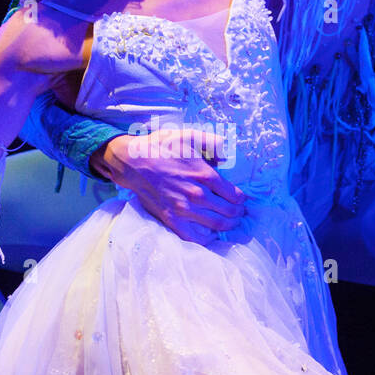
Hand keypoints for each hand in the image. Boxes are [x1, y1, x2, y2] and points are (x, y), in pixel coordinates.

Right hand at [93, 129, 246, 243]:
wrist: (133, 162)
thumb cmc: (161, 147)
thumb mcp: (189, 135)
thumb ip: (212, 142)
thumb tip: (226, 154)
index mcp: (204, 175)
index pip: (234, 195)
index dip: (241, 199)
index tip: (242, 200)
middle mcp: (197, 194)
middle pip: (228, 212)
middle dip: (238, 214)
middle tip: (240, 213)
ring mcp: (184, 209)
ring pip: (216, 225)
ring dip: (228, 226)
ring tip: (231, 223)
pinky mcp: (171, 219)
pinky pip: (194, 236)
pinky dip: (206, 239)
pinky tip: (211, 235)